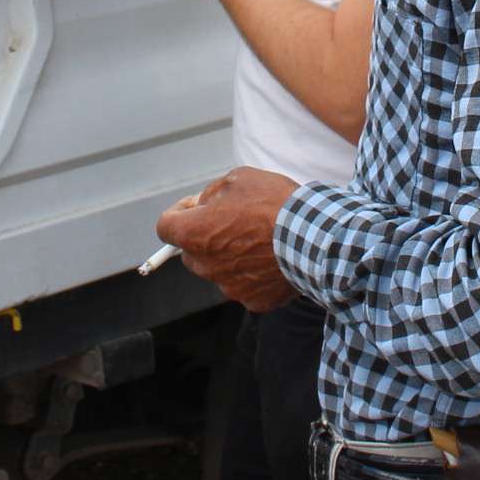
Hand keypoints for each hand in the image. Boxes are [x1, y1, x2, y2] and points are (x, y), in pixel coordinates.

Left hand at [157, 167, 298, 310]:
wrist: (314, 236)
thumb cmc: (274, 204)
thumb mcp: (238, 179)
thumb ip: (212, 194)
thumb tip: (203, 205)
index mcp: (194, 234)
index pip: (165, 227)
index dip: (179, 213)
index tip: (196, 207)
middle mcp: (205, 266)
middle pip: (191, 252)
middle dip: (205, 237)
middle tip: (233, 221)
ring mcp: (229, 287)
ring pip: (220, 270)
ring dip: (231, 256)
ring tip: (260, 240)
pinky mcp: (254, 301)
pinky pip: (247, 285)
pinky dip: (255, 274)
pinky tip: (273, 258)